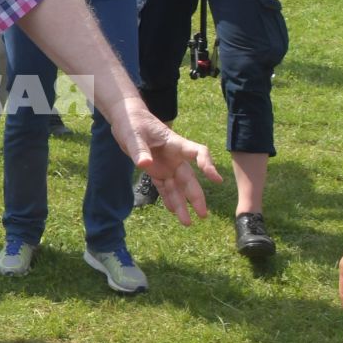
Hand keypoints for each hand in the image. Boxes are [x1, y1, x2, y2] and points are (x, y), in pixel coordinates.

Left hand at [110, 103, 221, 224]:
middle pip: (189, 178)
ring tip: (187, 222)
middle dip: (196, 197)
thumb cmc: (132, 122)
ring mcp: (166, 164)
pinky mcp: (155, 170)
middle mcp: (174, 156)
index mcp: (175, 143)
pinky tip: (173, 211)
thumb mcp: (133, 135)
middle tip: (203, 215)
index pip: (198, 152)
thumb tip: (144, 165)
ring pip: (177, 186)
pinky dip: (168, 198)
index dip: (207, 165)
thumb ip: (139, 150)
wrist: (126, 120)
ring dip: (182, 203)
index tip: (216, 179)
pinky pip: (163, 186)